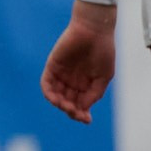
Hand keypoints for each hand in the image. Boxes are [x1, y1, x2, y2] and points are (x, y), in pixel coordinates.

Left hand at [41, 0, 118, 124]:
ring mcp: (62, 74)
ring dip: (60, 105)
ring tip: (68, 107)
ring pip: (56, 95)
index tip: (87, 120)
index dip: (81, 114)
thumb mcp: (104, 77)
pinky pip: (46, 84)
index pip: (79, 104)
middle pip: (67, 102)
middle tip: (77, 114)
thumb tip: (83, 109)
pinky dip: (49, 94)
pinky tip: (57, 100)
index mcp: (85, 84)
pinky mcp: (52, 66)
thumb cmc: (103, 51)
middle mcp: (72, 81)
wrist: (95, 30)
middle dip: (71, 111)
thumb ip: (94, 93)